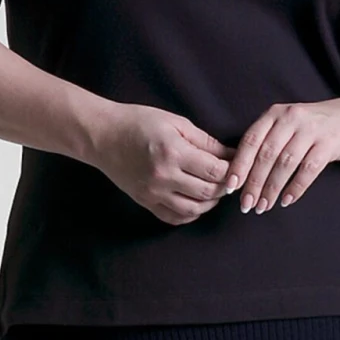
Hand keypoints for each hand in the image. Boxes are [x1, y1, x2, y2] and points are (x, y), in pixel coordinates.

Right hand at [89, 104, 235, 225]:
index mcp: (173, 152)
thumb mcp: (175, 122)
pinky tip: (196, 202)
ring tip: (214, 191)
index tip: (238, 166)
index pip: (215, 170)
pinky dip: (190, 214)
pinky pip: (174, 218)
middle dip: (224, 187)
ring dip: (210, 203)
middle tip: (229, 179)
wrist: (102, 136)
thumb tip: (231, 155)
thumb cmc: (138, 123)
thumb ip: (205, 141)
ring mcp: (153, 192)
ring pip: (194, 210)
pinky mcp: (145, 202)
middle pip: (207, 192)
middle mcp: (164, 176)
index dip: (232, 170)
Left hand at [224, 98, 339, 212]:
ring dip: (272, 188)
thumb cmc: (309, 127)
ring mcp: (311, 130)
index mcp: (274, 113)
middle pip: (266, 155)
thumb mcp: (285, 125)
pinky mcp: (328, 144)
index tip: (231, 186)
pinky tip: (286, 200)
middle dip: (254, 183)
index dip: (239, 165)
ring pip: (286, 163)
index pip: (251, 140)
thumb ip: (265, 142)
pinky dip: (296, 188)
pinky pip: (308, 170)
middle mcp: (291, 118)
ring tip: (264, 206)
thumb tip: (239, 175)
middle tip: (246, 205)